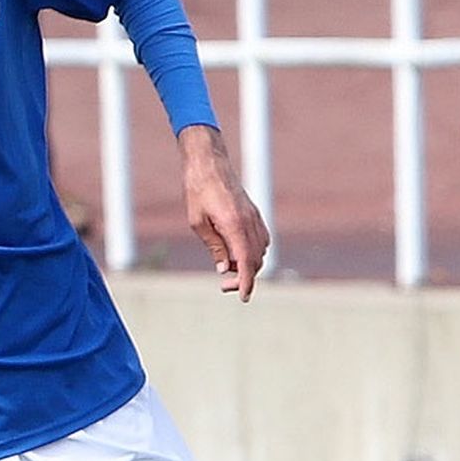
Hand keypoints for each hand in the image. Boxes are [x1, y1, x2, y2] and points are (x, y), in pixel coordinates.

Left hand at [177, 125, 269, 301]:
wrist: (208, 164)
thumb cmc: (197, 191)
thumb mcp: (197, 222)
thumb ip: (214, 247)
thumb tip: (226, 269)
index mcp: (234, 225)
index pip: (247, 262)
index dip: (247, 283)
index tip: (243, 297)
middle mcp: (249, 222)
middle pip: (256, 259)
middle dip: (245, 276)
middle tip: (225, 285)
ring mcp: (254, 217)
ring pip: (261, 250)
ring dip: (249, 264)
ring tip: (228, 267)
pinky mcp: (254, 213)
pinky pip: (261, 239)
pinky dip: (254, 251)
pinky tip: (237, 253)